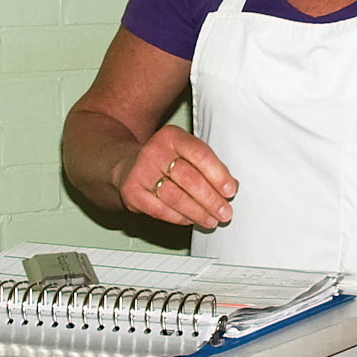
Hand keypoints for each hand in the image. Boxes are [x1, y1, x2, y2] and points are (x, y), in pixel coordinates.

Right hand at [117, 130, 236, 229]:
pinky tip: (191, 220)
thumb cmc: (165, 160)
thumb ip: (207, 166)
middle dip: (210, 199)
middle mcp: (154, 151)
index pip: (200, 154)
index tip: (230, 191)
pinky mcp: (131, 192)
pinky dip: (179, 218)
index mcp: (172, 136)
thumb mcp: (185, 152)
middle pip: (189, 178)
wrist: (127, 165)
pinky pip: (160, 210)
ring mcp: (140, 172)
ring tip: (211, 220)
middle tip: (225, 212)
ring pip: (175, 197)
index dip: (218, 175)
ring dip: (197, 212)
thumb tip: (230, 187)